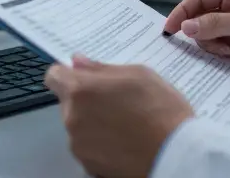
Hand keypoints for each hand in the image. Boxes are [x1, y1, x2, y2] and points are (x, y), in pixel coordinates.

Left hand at [45, 55, 194, 177]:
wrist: (176, 155)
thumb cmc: (161, 110)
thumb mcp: (138, 74)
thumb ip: (101, 68)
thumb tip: (78, 63)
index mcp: (81, 90)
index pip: (54, 76)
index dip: (67, 74)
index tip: (83, 78)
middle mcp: (72, 118)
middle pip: (69, 103)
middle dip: (87, 100)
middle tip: (117, 102)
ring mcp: (79, 145)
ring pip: (79, 126)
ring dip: (93, 123)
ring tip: (125, 125)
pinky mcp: (89, 166)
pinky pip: (88, 148)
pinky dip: (100, 144)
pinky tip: (124, 143)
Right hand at [163, 0, 229, 84]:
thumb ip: (217, 24)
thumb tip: (186, 26)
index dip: (182, 12)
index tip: (169, 29)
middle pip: (201, 20)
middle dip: (199, 34)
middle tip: (208, 46)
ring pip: (209, 39)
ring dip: (213, 48)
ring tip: (229, 54)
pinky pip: (221, 54)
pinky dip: (220, 59)